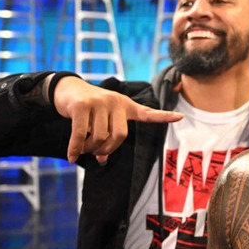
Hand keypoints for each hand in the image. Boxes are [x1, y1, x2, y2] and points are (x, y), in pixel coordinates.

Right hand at [53, 76, 183, 163]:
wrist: (67, 89)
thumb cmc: (89, 108)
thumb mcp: (103, 118)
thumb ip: (108, 136)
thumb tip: (102, 160)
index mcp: (126, 105)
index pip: (148, 112)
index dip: (164, 116)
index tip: (180, 117)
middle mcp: (116, 101)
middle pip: (120, 136)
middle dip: (107, 150)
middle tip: (96, 154)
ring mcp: (99, 102)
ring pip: (100, 136)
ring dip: (89, 149)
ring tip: (82, 149)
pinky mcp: (82, 105)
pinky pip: (81, 133)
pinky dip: (76, 148)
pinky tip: (72, 156)